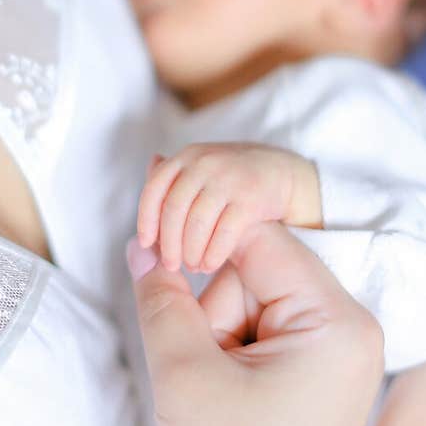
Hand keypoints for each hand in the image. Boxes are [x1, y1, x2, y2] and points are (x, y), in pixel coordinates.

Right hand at [127, 222, 382, 425]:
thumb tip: (146, 245)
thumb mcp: (183, 370)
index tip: (157, 270)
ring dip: (215, 341)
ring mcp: (337, 363)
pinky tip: (221, 413)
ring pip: (251, 309)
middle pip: (256, 273)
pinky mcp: (316, 389)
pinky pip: (261, 343)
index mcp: (341, 323)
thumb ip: (162, 294)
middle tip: (202, 378)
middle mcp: (352, 334)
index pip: (258, 240)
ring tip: (213, 405)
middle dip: (211, 312)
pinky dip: (227, 364)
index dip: (198, 250)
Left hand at [137, 143, 322, 273]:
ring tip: (192, 267)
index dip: (146, 219)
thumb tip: (145, 176)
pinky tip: (210, 266)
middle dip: (168, 243)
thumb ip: (172, 177)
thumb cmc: (231, 176)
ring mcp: (229, 179)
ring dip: (191, 252)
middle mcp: (205, 164)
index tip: (146, 244)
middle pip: (174, 210)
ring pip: (197, 224)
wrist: (280, 171)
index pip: (154, 189)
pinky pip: (224, 233)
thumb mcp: (199, 167)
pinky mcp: (251, 198)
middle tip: (170, 266)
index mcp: (186, 157)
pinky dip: (213, 254)